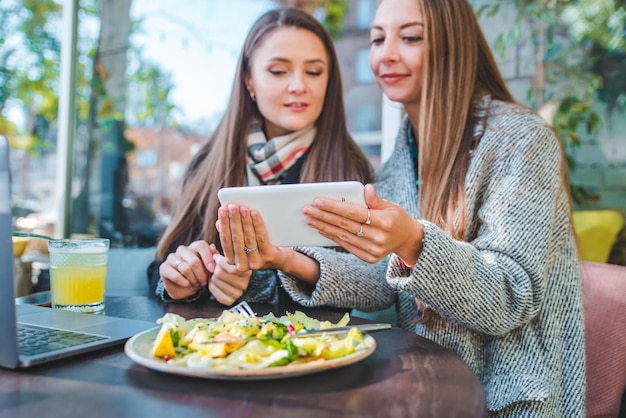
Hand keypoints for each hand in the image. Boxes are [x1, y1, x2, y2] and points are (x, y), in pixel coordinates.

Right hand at [159, 240, 217, 299]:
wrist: (185, 288)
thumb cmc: (200, 275)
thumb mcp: (209, 269)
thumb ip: (213, 258)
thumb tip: (213, 248)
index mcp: (194, 246)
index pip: (201, 245)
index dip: (208, 258)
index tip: (212, 270)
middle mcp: (182, 249)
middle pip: (194, 260)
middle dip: (201, 274)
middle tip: (204, 282)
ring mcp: (171, 258)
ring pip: (185, 268)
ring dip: (193, 280)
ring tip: (196, 284)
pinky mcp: (164, 268)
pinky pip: (176, 276)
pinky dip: (184, 283)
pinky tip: (187, 285)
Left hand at [207, 253, 252, 305]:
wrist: (229, 281)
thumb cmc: (227, 267)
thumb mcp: (225, 259)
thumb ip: (217, 253)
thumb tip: (210, 247)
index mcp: (246, 271)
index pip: (232, 267)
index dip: (220, 261)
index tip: (215, 258)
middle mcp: (245, 283)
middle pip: (221, 274)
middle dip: (214, 269)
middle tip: (213, 268)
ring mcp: (238, 293)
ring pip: (217, 283)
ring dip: (212, 278)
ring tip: (214, 275)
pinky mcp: (231, 301)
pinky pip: (216, 294)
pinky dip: (212, 287)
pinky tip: (214, 283)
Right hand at [216, 203, 290, 270]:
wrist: (280, 258)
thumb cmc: (259, 247)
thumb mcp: (242, 242)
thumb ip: (231, 233)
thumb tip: (219, 222)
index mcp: (232, 260)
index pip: (225, 239)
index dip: (224, 223)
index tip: (222, 209)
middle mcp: (242, 264)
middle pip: (236, 238)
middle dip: (233, 220)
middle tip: (232, 206)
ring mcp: (255, 261)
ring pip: (248, 238)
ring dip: (245, 221)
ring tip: (243, 208)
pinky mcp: (268, 256)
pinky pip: (261, 238)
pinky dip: (257, 224)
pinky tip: (255, 214)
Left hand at [303, 183, 423, 264]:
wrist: (408, 240)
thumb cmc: (396, 218)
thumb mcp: (390, 205)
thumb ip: (375, 199)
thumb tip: (366, 188)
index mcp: (384, 221)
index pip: (354, 213)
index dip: (334, 207)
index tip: (318, 201)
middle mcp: (379, 237)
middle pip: (345, 225)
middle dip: (323, 216)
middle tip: (307, 209)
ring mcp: (374, 250)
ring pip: (343, 237)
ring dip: (324, 228)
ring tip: (309, 220)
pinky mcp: (369, 258)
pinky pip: (347, 246)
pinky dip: (333, 238)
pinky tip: (322, 230)